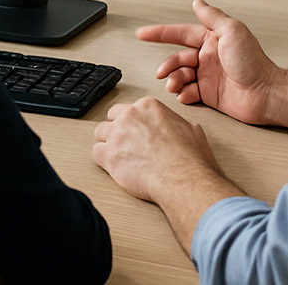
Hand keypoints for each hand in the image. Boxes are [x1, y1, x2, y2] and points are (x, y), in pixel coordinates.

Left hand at [92, 97, 219, 202]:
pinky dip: (102, 160)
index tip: (134, 130)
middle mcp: (130, 116)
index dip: (131, 121)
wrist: (184, 180)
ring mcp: (118, 135)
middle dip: (116, 129)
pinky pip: (95, 153)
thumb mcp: (192, 130)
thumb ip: (178, 124)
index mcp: (148, 107)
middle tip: (123, 142)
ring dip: (106, 143)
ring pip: (99, 133)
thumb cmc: (190, 160)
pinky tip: (111, 165)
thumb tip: (179, 127)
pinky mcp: (110, 156)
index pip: (128, 108)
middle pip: (111, 117)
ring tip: (116, 154)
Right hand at [137, 0, 281, 125]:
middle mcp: (208, 57)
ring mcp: (208, 76)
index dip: (160, 33)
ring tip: (175, 85)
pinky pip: (188, 92)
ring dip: (174, 80)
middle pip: (177, 58)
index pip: (180, 33)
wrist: (265, 94)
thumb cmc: (254, 62)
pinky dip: (183, 94)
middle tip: (162, 72)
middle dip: (167, 65)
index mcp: (211, 40)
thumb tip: (198, 2)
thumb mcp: (232, 31)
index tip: (143, 33)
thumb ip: (212, 16)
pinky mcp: (209, 94)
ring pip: (180, 75)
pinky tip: (185, 94)